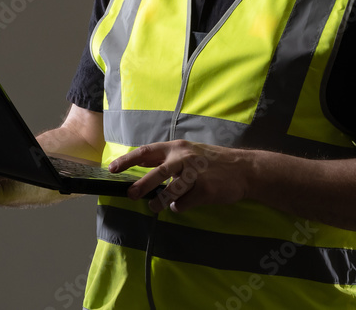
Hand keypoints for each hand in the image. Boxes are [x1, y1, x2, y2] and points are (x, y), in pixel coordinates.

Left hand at [109, 139, 252, 212]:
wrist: (243, 169)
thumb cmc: (212, 161)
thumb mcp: (189, 152)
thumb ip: (167, 159)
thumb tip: (141, 165)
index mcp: (177, 148)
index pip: (147, 152)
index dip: (128, 160)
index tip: (112, 168)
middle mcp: (184, 159)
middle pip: (157, 173)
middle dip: (141, 186)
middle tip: (130, 195)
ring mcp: (195, 175)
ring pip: (169, 193)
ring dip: (160, 203)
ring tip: (155, 207)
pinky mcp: (204, 190)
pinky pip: (183, 204)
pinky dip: (180, 206)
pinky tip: (186, 203)